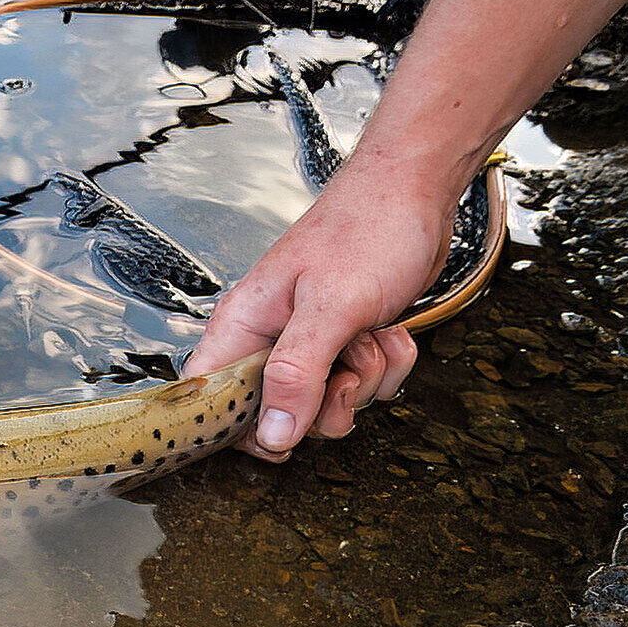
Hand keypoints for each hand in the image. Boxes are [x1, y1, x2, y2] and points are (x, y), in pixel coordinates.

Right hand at [182, 174, 452, 460]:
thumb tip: (273, 435)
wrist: (416, 191)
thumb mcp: (330, 308)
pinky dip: (387, 364)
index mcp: (244, 327)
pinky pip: (362, 383)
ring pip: (329, 403)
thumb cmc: (366, 231)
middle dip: (328, 402)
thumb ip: (298, 374)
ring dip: (365, 379)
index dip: (240, 429)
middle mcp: (270, 339)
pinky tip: (387, 329)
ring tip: (370, 332)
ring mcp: (310, 342)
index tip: (284, 436)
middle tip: (346, 365)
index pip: (211, 399)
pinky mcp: (345, 342)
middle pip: (280, 414)